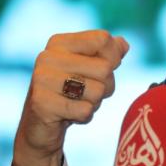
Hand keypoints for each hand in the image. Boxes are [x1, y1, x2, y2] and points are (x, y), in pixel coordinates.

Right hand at [12, 30, 128, 165]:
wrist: (41, 126)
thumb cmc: (72, 92)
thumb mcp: (91, 68)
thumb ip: (110, 53)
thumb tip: (123, 45)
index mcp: (60, 43)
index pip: (102, 39)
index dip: (113, 57)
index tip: (101, 70)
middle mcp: (47, 57)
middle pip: (105, 68)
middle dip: (105, 86)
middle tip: (86, 92)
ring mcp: (42, 80)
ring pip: (98, 90)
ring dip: (94, 102)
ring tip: (76, 102)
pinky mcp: (42, 104)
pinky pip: (86, 110)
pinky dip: (84, 116)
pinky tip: (69, 115)